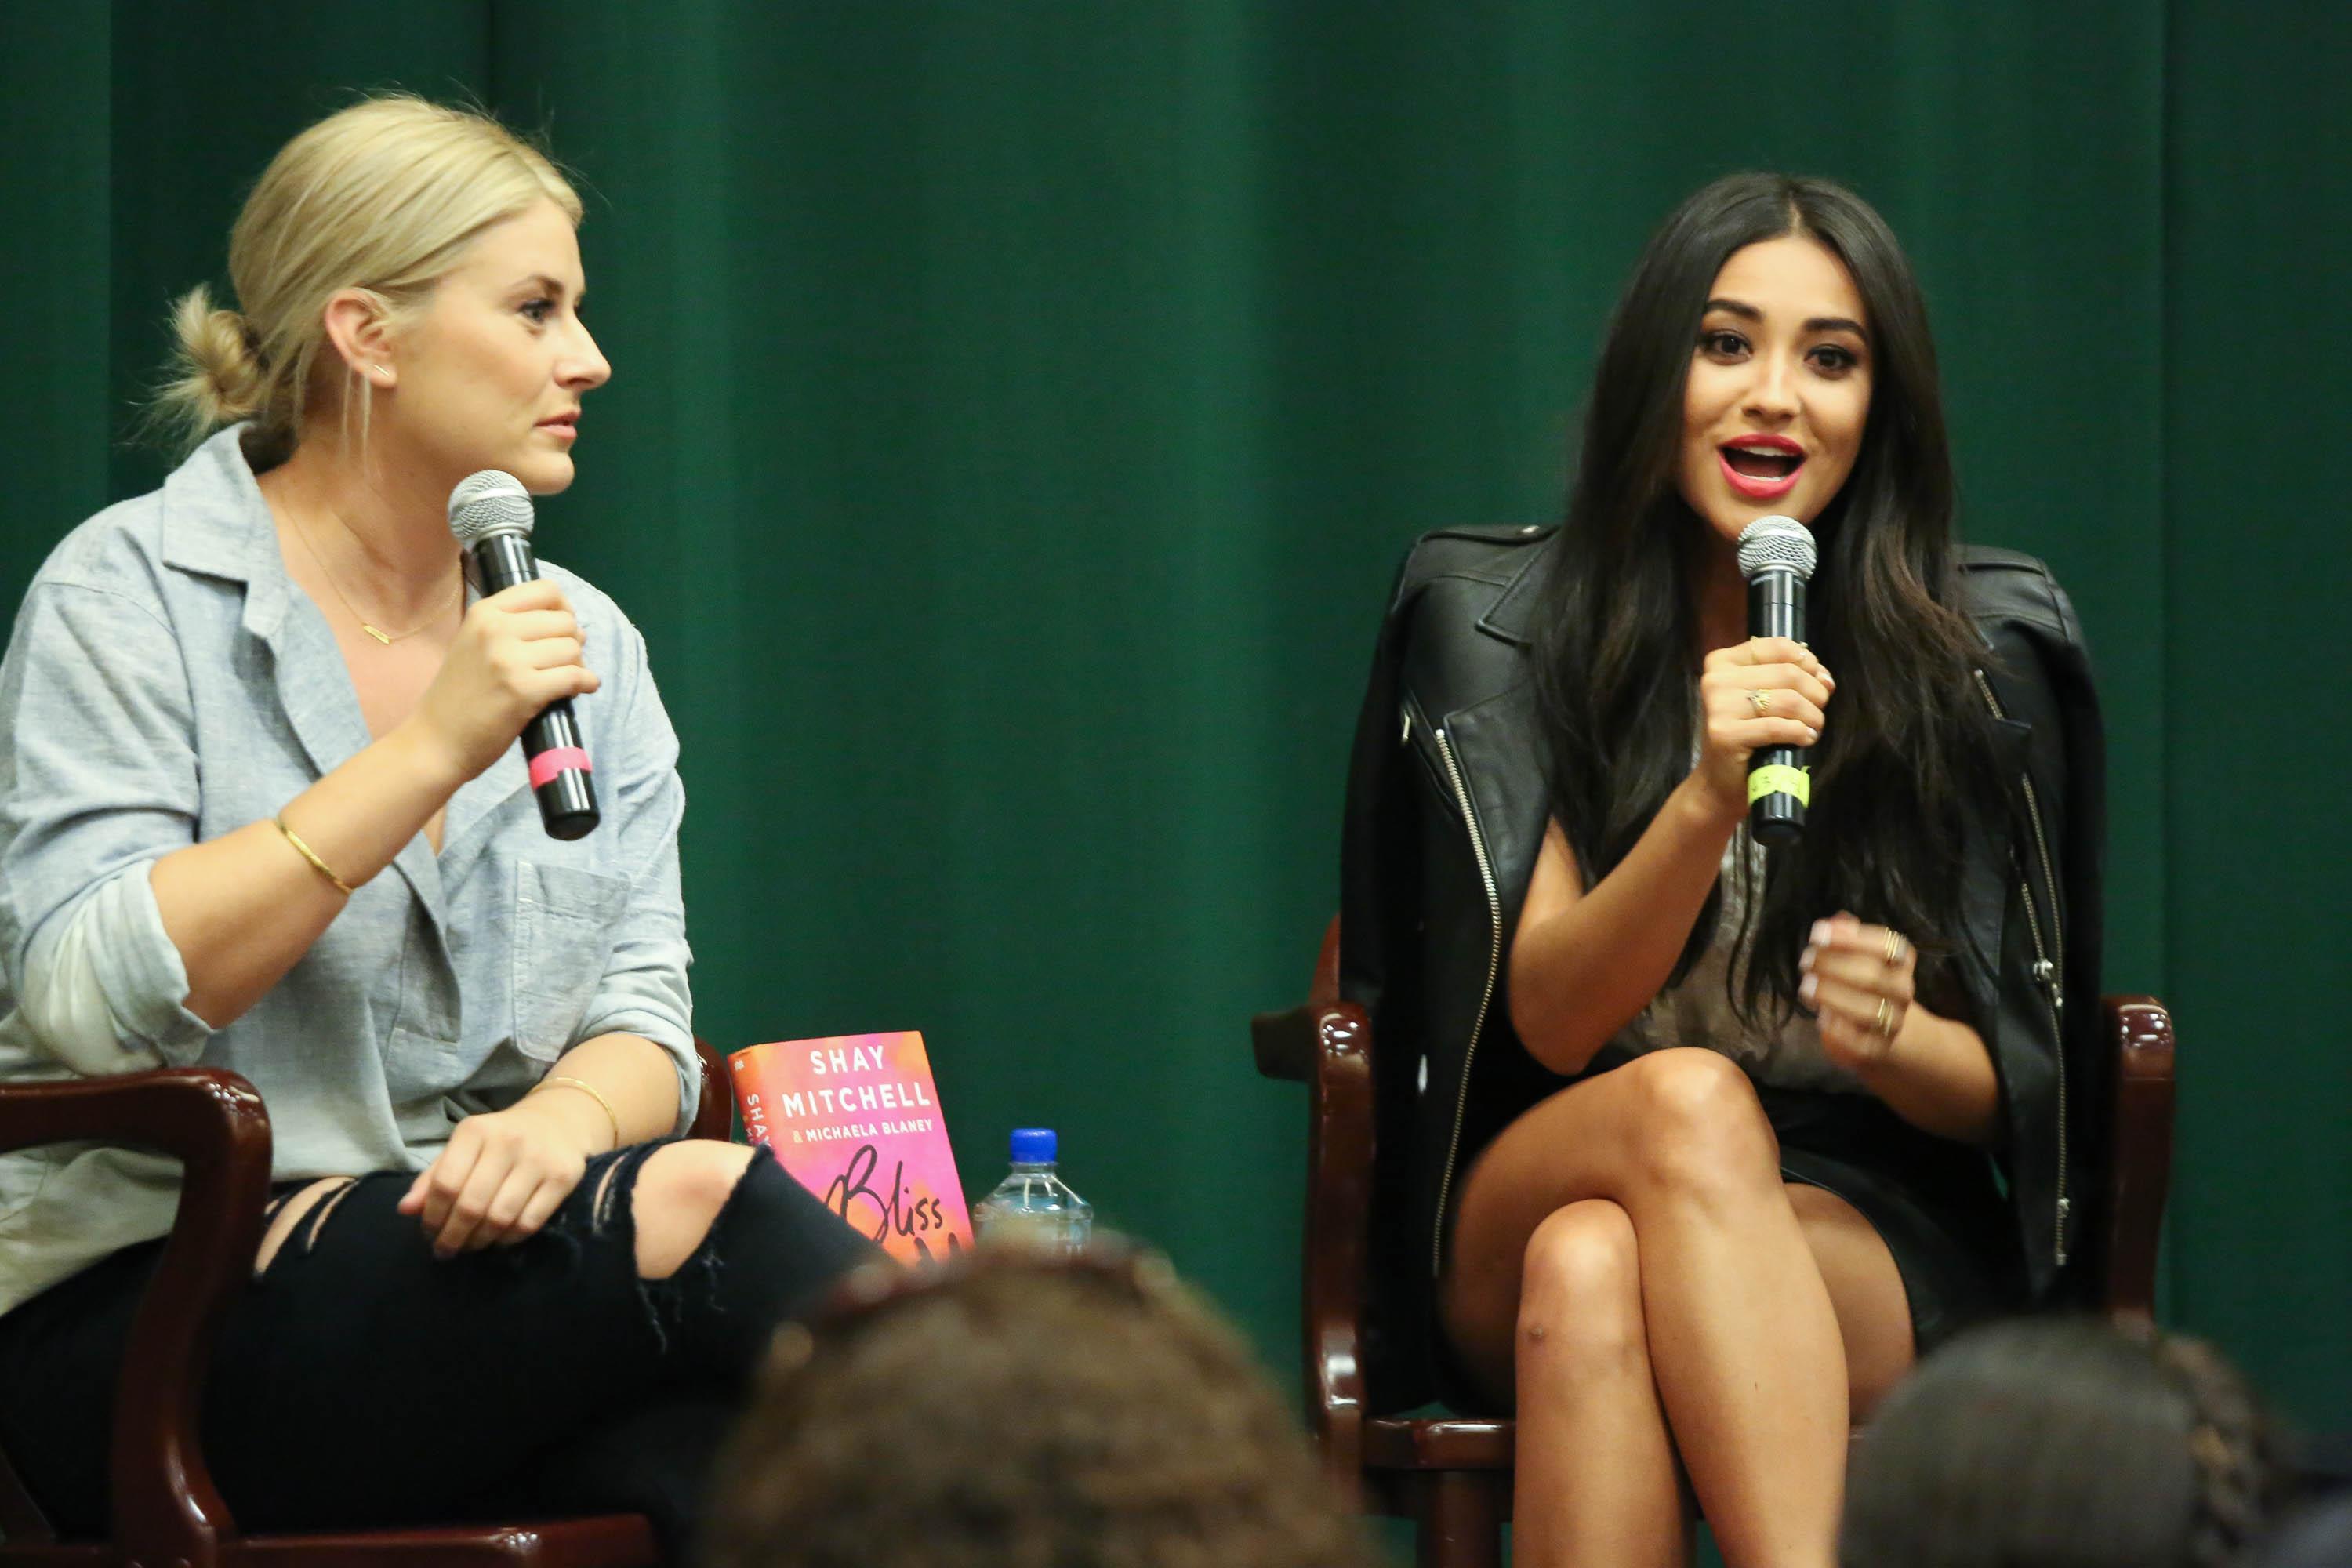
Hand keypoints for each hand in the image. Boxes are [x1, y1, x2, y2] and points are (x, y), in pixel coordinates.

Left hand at [396, 1097, 596, 1257]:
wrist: (559, 1121)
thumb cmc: (500, 1140)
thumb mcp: (464, 1148)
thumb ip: (433, 1177)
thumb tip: (405, 1210)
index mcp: (476, 1131)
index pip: (445, 1183)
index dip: (432, 1216)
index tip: (428, 1233)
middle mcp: (508, 1142)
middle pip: (471, 1205)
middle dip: (453, 1236)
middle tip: (446, 1250)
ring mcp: (538, 1159)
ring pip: (500, 1218)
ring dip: (479, 1241)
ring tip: (471, 1245)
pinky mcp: (563, 1177)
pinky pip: (529, 1223)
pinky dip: (508, 1239)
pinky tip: (499, 1239)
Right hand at [403, 580, 599, 783]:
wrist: (435, 740)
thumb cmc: (458, 694)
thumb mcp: (475, 643)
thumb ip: (513, 626)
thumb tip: (570, 623)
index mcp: (484, 612)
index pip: (545, 589)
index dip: (564, 608)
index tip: (561, 628)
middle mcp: (496, 629)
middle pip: (565, 621)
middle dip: (572, 641)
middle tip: (561, 662)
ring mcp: (509, 660)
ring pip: (573, 648)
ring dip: (578, 665)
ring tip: (563, 678)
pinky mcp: (524, 691)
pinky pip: (576, 677)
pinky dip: (587, 683)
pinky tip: (581, 689)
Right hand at [1692, 637, 1833, 819]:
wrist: (1721, 780)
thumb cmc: (1747, 735)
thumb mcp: (1763, 696)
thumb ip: (1790, 678)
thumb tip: (1825, 678)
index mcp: (1722, 662)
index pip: (1779, 647)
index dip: (1808, 664)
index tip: (1817, 683)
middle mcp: (1715, 679)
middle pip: (1788, 673)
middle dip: (1815, 695)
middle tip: (1817, 713)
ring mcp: (1717, 706)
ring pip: (1788, 700)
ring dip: (1812, 716)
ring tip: (1812, 728)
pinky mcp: (1724, 734)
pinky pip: (1778, 727)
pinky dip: (1800, 733)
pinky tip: (1805, 739)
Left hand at [1801, 911, 1921, 1070]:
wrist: (1881, 1030)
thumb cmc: (1860, 982)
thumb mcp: (1855, 954)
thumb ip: (1845, 937)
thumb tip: (1836, 921)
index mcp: (1900, 961)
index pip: (1886, 944)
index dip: (1851, 938)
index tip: (1816, 934)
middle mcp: (1902, 990)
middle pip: (1873, 977)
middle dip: (1833, 966)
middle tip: (1805, 961)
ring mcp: (1893, 1021)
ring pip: (1869, 1010)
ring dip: (1832, 996)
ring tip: (1806, 987)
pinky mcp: (1877, 1047)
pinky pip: (1860, 1041)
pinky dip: (1838, 1029)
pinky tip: (1821, 1017)